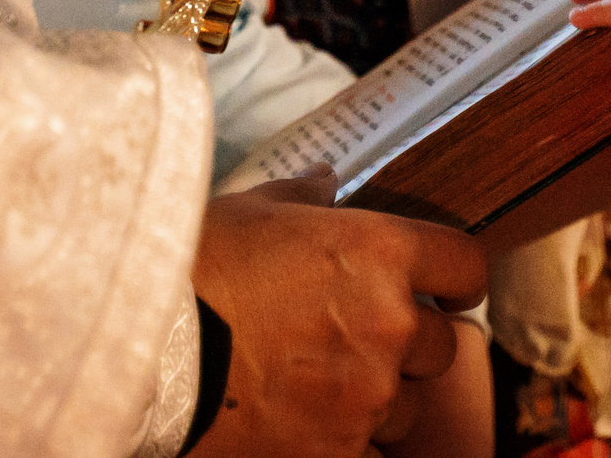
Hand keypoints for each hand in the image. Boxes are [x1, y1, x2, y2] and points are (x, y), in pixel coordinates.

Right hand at [190, 170, 488, 457]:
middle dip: (411, 345)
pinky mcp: (335, 451)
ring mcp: (365, 394)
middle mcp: (389, 325)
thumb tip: (327, 180)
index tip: (446, 290)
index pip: (465, 266)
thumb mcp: (253, 211)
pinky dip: (349, 444)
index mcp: (381, 252)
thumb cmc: (197, 265)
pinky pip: (369, 454)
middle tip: (364, 341)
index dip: (457, 280)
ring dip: (379, 399)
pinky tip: (313, 426)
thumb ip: (304, 197)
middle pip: (442, 347)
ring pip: (406, 407)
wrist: (144, 343)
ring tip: (325, 386)